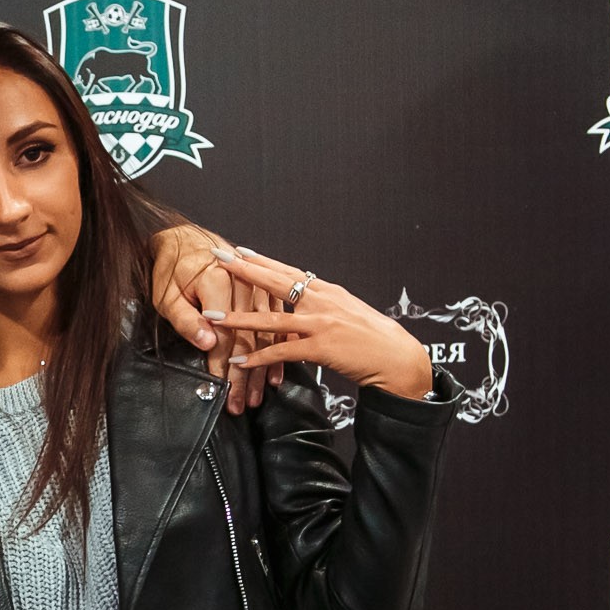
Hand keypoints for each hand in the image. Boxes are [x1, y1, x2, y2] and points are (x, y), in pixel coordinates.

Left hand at [148, 223, 272, 412]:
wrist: (185, 241)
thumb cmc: (172, 270)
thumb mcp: (168, 296)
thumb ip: (186, 320)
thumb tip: (207, 344)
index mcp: (219, 282)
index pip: (224, 335)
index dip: (223, 367)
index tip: (223, 392)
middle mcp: (243, 285)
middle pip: (248, 340)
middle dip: (245, 378)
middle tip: (242, 404)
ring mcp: (258, 288)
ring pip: (265, 335)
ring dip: (262, 370)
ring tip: (256, 397)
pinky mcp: (265, 292)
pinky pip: (276, 325)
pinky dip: (276, 351)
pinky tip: (274, 374)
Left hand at [203, 248, 433, 398]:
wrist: (396, 357)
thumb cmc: (373, 338)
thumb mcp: (346, 313)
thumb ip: (320, 308)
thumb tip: (298, 309)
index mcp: (326, 291)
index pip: (288, 270)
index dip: (262, 260)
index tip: (239, 250)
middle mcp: (321, 301)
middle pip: (276, 281)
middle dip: (244, 270)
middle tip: (218, 257)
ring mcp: (320, 323)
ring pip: (271, 318)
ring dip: (238, 318)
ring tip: (213, 316)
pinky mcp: (320, 348)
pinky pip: (281, 352)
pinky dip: (258, 357)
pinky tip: (239, 359)